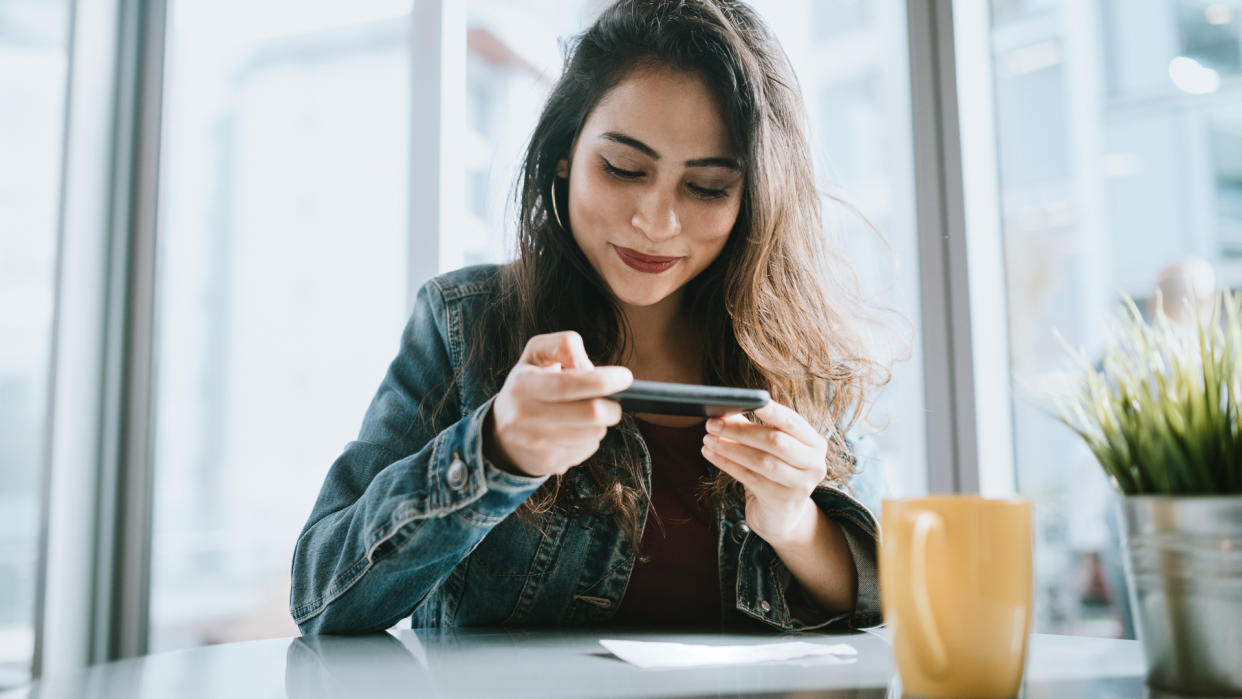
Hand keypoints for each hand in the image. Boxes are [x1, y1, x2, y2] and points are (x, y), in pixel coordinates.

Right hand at [486, 331, 632, 477]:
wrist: (500, 434)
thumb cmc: (528, 385)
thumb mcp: (536, 354)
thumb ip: (564, 346)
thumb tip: (590, 369)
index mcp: (523, 385)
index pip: (568, 384)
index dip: (602, 381)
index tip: (625, 377)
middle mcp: (526, 416)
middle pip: (590, 415)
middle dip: (612, 406)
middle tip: (613, 401)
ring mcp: (536, 444)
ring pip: (593, 434)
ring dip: (600, 423)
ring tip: (587, 414)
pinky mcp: (548, 463)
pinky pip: (587, 450)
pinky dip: (590, 438)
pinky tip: (576, 430)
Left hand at [700, 401, 828, 545]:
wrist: (781, 515)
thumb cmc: (774, 472)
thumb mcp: (769, 448)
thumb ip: (751, 427)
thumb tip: (725, 410)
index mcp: (814, 443)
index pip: (792, 421)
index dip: (772, 411)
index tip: (751, 400)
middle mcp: (814, 464)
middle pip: (775, 441)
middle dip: (740, 430)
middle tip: (712, 423)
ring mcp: (800, 485)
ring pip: (761, 461)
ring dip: (730, 448)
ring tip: (708, 439)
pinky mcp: (782, 501)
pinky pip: (750, 478)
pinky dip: (727, 464)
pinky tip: (711, 455)